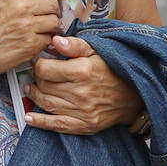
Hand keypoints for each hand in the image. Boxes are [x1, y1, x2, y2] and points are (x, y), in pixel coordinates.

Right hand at [0, 0, 65, 79]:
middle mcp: (21, 7)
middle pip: (54, 4)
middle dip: (52, 10)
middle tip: (44, 15)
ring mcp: (27, 26)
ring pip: (54, 22)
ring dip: (49, 26)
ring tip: (37, 28)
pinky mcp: (29, 45)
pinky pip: (48, 40)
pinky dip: (43, 41)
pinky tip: (31, 40)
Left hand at [27, 34, 143, 134]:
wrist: (136, 95)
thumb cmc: (115, 70)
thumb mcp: (97, 51)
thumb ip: (75, 45)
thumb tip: (55, 40)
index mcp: (82, 71)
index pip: (46, 69)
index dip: (39, 64)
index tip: (40, 62)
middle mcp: (81, 93)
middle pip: (44, 86)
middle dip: (36, 79)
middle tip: (37, 75)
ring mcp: (82, 111)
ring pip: (47, 104)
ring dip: (35, 97)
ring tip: (32, 90)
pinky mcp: (85, 125)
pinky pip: (57, 125)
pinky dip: (40, 122)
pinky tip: (30, 117)